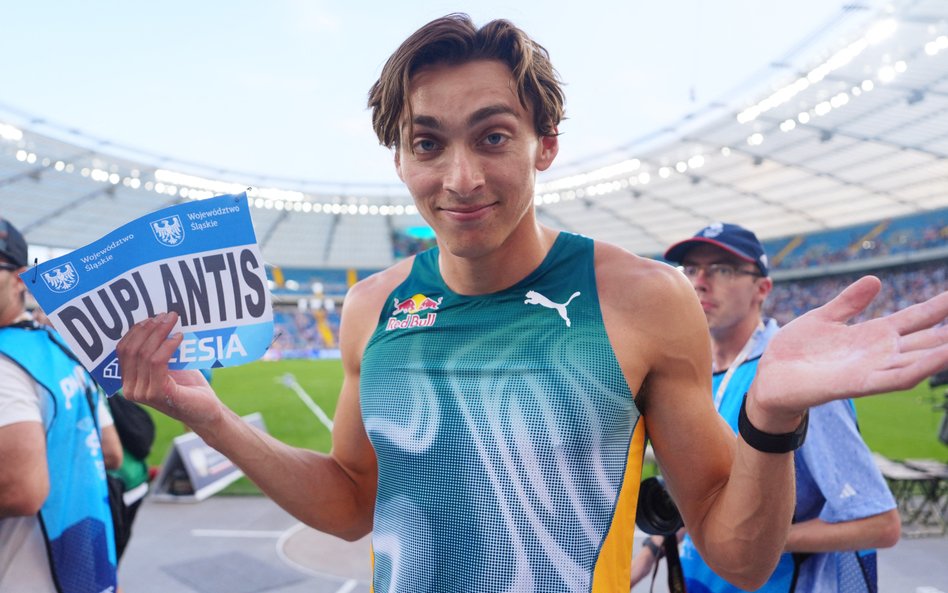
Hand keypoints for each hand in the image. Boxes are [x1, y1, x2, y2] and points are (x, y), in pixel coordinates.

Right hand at [116, 312, 220, 429]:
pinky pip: (157, 362)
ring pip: (145, 354)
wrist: (205, 410)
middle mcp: (130, 389)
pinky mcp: (158, 393)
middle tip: (166, 315)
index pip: (123, 350)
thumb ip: (157, 350)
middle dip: (149, 328)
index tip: (152, 316)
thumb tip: (156, 321)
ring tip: (173, 321)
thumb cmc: (187, 386)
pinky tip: (179, 337)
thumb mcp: (169, 364)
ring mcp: (143, 393)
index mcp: (128, 381)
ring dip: (160, 333)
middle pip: (132, 350)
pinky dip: (168, 346)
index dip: (136, 331)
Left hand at [752, 276, 947, 426]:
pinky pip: (894, 378)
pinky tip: (939, 358)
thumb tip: (876, 280)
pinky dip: (918, 368)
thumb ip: (849, 302)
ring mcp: (871, 369)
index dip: (939, 307)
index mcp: (873, 335)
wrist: (770, 380)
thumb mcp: (823, 318)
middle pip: (927, 341)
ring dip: (943, 351)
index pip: (916, 318)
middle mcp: (879, 353)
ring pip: (919, 360)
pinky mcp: (856, 384)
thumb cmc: (796, 352)